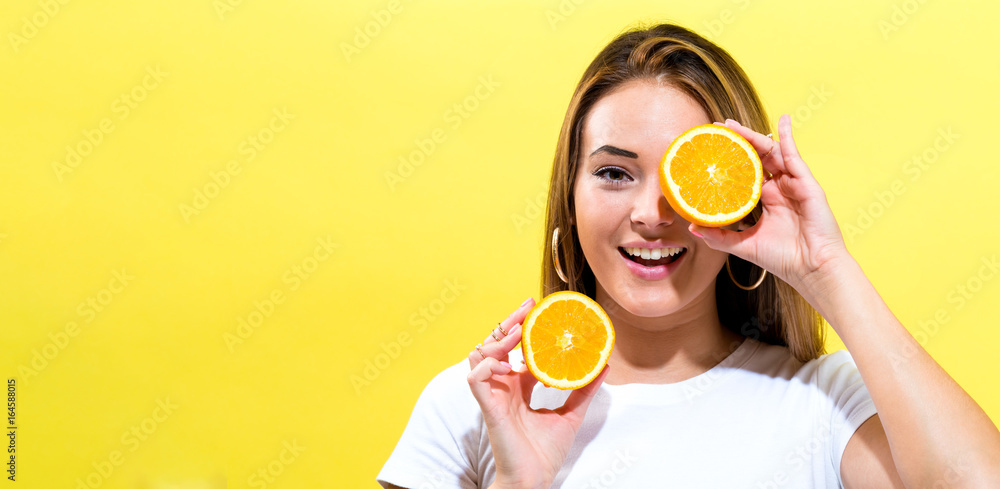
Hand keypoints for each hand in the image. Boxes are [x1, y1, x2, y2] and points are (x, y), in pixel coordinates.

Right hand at [467, 298, 609, 488]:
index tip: (537, 309)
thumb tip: (603, 366)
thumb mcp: (571, 414)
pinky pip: (476, 378)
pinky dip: (488, 365)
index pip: (514, 349)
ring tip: (519, 333)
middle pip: (496, 343)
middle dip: (509, 322)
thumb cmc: (544, 453)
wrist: (534, 480)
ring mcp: (493, 396)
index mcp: (518, 387)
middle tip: (528, 307)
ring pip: (480, 354)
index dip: (522, 327)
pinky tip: (509, 365)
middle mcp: (503, 387)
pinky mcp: (488, 408)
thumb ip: (583, 389)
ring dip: (498, 339)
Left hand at [690, 115, 851, 290]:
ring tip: (732, 125)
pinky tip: (783, 120)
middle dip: (738, 142)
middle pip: (756, 158)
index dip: (730, 161)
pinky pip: (794, 155)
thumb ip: (719, 236)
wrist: (812, 269)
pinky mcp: (806, 183)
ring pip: (770, 153)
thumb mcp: (743, 245)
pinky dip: (788, 136)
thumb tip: (692, 227)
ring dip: (752, 136)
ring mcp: (792, 184)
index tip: (711, 150)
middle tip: (717, 129)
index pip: (745, 173)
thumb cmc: (783, 259)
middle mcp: (779, 189)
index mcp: (766, 201)